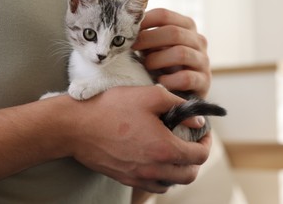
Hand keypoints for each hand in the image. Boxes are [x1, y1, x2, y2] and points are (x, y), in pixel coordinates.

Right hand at [66, 86, 210, 192]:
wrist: (75, 126)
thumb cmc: (111, 108)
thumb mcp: (150, 95)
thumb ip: (179, 106)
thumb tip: (197, 121)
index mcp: (164, 148)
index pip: (200, 156)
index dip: (207, 143)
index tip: (203, 133)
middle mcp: (154, 169)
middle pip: (189, 175)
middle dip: (197, 158)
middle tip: (192, 142)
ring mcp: (138, 177)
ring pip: (172, 183)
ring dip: (181, 170)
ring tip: (176, 151)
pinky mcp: (125, 179)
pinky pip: (153, 186)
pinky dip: (163, 177)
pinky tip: (157, 161)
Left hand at [133, 8, 210, 97]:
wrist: (182, 92)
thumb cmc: (163, 64)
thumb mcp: (155, 46)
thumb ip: (144, 35)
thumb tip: (122, 25)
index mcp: (186, 26)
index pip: (164, 15)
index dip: (143, 22)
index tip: (127, 32)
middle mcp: (198, 41)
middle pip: (174, 33)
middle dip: (148, 40)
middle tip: (131, 48)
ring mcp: (203, 61)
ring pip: (181, 53)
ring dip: (158, 60)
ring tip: (146, 66)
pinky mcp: (204, 82)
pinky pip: (186, 78)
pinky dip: (169, 80)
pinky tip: (159, 83)